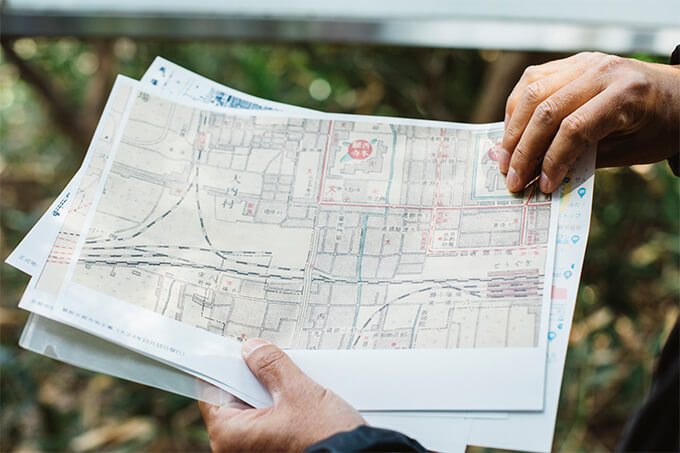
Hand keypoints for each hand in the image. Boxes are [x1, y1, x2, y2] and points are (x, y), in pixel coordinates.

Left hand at [199, 338, 365, 452]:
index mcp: (230, 435)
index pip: (212, 390)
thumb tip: (252, 349)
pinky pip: (267, 421)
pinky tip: (299, 399)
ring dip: (270, 392)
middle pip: (234, 398)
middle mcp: (235, 449)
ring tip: (291, 383)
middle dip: (253, 378)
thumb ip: (270, 365)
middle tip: (271, 362)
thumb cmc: (324, 439)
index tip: (234, 350)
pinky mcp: (272, 450)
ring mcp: (254, 451)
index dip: (225, 365)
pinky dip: (279, 407)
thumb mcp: (298, 391)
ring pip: (253, 409)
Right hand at [500, 52, 679, 192]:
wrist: (677, 95)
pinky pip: (533, 80)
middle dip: (523, 149)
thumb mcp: (630, 151)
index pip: (574, 128)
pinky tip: (513, 131)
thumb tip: (542, 176)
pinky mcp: (572, 62)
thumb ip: (586, 159)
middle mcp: (602, 71)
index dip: (552, 160)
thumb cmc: (656, 127)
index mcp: (626, 94)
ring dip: (512, 129)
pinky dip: (516, 107)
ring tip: (506, 158)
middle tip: (512, 178)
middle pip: (546, 110)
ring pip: (531, 92)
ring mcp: (585, 62)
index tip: (542, 186)